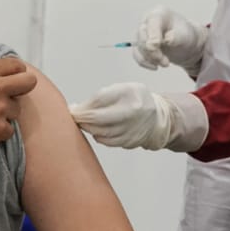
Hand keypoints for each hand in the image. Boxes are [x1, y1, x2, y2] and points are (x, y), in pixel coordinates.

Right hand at [0, 57, 37, 180]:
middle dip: (22, 88)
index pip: (16, 64)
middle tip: (10, 97)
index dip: (16, 72)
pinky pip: (9, 129)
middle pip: (29, 82)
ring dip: (6, 113)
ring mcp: (0, 108)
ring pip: (17, 109)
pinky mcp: (1, 129)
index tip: (11, 80)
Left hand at [69, 82, 207, 151]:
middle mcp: (131, 111)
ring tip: (84, 122)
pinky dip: (97, 136)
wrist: (156, 117)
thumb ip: (101, 96)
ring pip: (100, 131)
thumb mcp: (121, 89)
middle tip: (74, 117)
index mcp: (129, 93)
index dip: (82, 105)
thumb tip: (76, 108)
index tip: (72, 108)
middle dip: (81, 118)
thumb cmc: (134, 100)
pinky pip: (106, 141)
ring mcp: (131, 128)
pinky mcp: (128, 141)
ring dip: (87, 127)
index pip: (99, 99)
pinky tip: (95, 130)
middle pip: (97, 118)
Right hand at [132, 6, 206, 76]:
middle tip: (166, 62)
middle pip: (142, 35)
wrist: (186, 45)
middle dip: (153, 51)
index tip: (157, 46)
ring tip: (165, 63)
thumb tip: (166, 39)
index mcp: (159, 13)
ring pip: (139, 46)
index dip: (153, 35)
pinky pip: (136, 54)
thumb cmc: (185, 36)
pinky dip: (145, 62)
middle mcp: (148, 21)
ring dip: (151, 59)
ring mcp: (142, 33)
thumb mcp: (185, 36)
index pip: (152, 22)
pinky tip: (155, 66)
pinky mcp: (140, 44)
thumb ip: (175, 37)